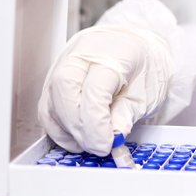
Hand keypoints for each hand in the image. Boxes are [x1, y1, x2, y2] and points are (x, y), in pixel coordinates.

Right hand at [38, 0, 175, 154]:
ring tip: (92, 142)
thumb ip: (128, 113)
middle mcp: (81, 54)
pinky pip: (47, 108)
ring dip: (68, 131)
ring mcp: (63, 64)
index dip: (97, 123)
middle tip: (99, 147)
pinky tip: (79, 137)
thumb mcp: (148, 91)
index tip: (107, 144)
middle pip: (64, 92)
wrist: (136, 48)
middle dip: (79, 128)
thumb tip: (113, 134)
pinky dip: (60, 128)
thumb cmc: (144, 67)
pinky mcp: (53, 78)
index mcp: (112, 51)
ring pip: (50, 102)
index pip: (93, 89)